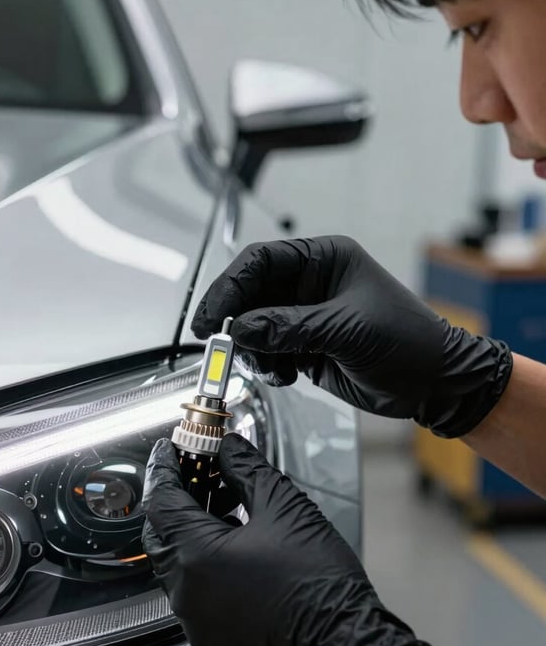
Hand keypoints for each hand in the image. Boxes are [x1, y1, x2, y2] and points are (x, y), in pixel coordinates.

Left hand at [142, 434, 433, 645]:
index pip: (161, 500)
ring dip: (188, 530)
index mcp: (196, 554)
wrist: (342, 644)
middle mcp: (185, 589)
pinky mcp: (208, 634)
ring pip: (173, 561)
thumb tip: (229, 449)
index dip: (163, 468)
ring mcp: (194, 616)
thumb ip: (246, 470)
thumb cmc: (317, 581)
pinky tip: (230, 545)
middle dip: (173, 499)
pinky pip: (190, 588)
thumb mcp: (283, 506)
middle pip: (160, 532)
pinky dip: (199, 561)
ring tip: (222, 506)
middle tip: (196, 474)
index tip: (168, 450)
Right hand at [192, 236, 511, 437]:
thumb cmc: (407, 342)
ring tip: (273, 367)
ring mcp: (303, 317)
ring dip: (252, 349)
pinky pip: (265, 351)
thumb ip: (289, 327)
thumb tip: (240, 329)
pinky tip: (287, 375)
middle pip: (249, 294)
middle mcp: (308, 284)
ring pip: (252, 327)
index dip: (230, 286)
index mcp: (323, 260)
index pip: (260, 261)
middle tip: (218, 344)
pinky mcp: (302, 346)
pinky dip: (265, 365)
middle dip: (235, 321)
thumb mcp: (346, 329)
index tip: (213, 317)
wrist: (432, 385)